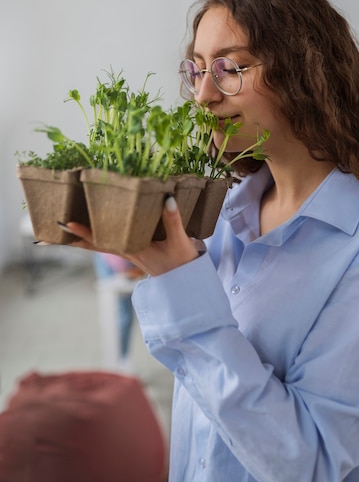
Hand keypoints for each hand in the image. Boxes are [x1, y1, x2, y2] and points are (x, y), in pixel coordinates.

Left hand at [60, 195, 199, 276]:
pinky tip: (95, 229)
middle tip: (47, 234)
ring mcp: (128, 252)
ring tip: (63, 229)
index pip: (102, 240)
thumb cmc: (183, 264)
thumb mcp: (180, 242)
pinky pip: (110, 242)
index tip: (66, 223)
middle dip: (71, 239)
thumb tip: (166, 198)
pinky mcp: (134, 251)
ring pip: (100, 244)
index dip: (84, 232)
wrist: (188, 284)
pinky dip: (97, 237)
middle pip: (93, 245)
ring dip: (81, 238)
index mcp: (133, 249)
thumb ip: (173, 220)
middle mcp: (126, 251)